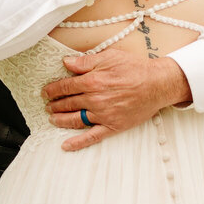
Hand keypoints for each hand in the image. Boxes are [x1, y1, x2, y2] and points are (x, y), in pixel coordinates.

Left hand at [43, 50, 191, 151]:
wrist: (158, 84)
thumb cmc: (135, 68)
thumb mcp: (109, 57)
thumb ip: (85, 61)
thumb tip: (66, 62)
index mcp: (92, 81)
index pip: (65, 86)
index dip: (53, 89)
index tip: (46, 92)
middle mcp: (95, 99)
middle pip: (68, 103)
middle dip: (55, 104)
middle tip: (47, 105)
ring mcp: (103, 115)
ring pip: (75, 119)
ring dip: (60, 120)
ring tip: (52, 119)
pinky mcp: (113, 126)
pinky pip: (92, 137)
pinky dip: (77, 143)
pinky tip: (66, 146)